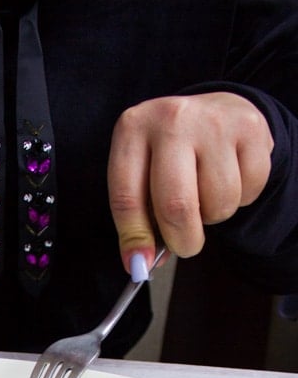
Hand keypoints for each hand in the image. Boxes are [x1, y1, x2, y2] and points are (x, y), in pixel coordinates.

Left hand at [107, 92, 273, 271]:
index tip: (140, 265)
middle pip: (176, 206)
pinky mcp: (250, 129)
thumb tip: (142, 264)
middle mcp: (171, 119)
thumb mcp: (142, 175)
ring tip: (205, 196)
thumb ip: (139, 220)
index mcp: (132, 130)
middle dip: (182, 240)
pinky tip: (229, 178)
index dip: (134, 239)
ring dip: (213, 216)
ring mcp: (213, 122)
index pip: (127, 197)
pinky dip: (240, 199)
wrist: (214, 112)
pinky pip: (248, 191)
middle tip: (184, 246)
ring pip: (218, 202)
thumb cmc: (170, 155)